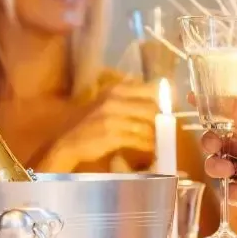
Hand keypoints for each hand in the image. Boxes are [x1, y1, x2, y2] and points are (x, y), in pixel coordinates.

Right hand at [42, 78, 157, 170]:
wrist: (68, 142)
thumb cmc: (89, 123)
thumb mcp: (105, 102)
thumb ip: (127, 98)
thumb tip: (154, 97)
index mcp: (115, 89)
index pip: (149, 89)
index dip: (163, 101)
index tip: (168, 110)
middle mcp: (114, 100)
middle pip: (151, 108)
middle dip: (161, 120)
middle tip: (166, 129)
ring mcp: (113, 118)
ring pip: (146, 125)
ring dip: (156, 135)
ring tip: (160, 141)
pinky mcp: (113, 136)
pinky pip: (138, 140)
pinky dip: (147, 145)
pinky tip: (151, 149)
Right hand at [200, 100, 236, 237]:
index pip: (236, 116)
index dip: (215, 108)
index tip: (193, 99)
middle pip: (220, 141)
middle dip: (211, 141)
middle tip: (214, 146)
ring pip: (218, 165)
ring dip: (218, 166)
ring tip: (228, 171)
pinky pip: (226, 190)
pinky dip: (232, 190)